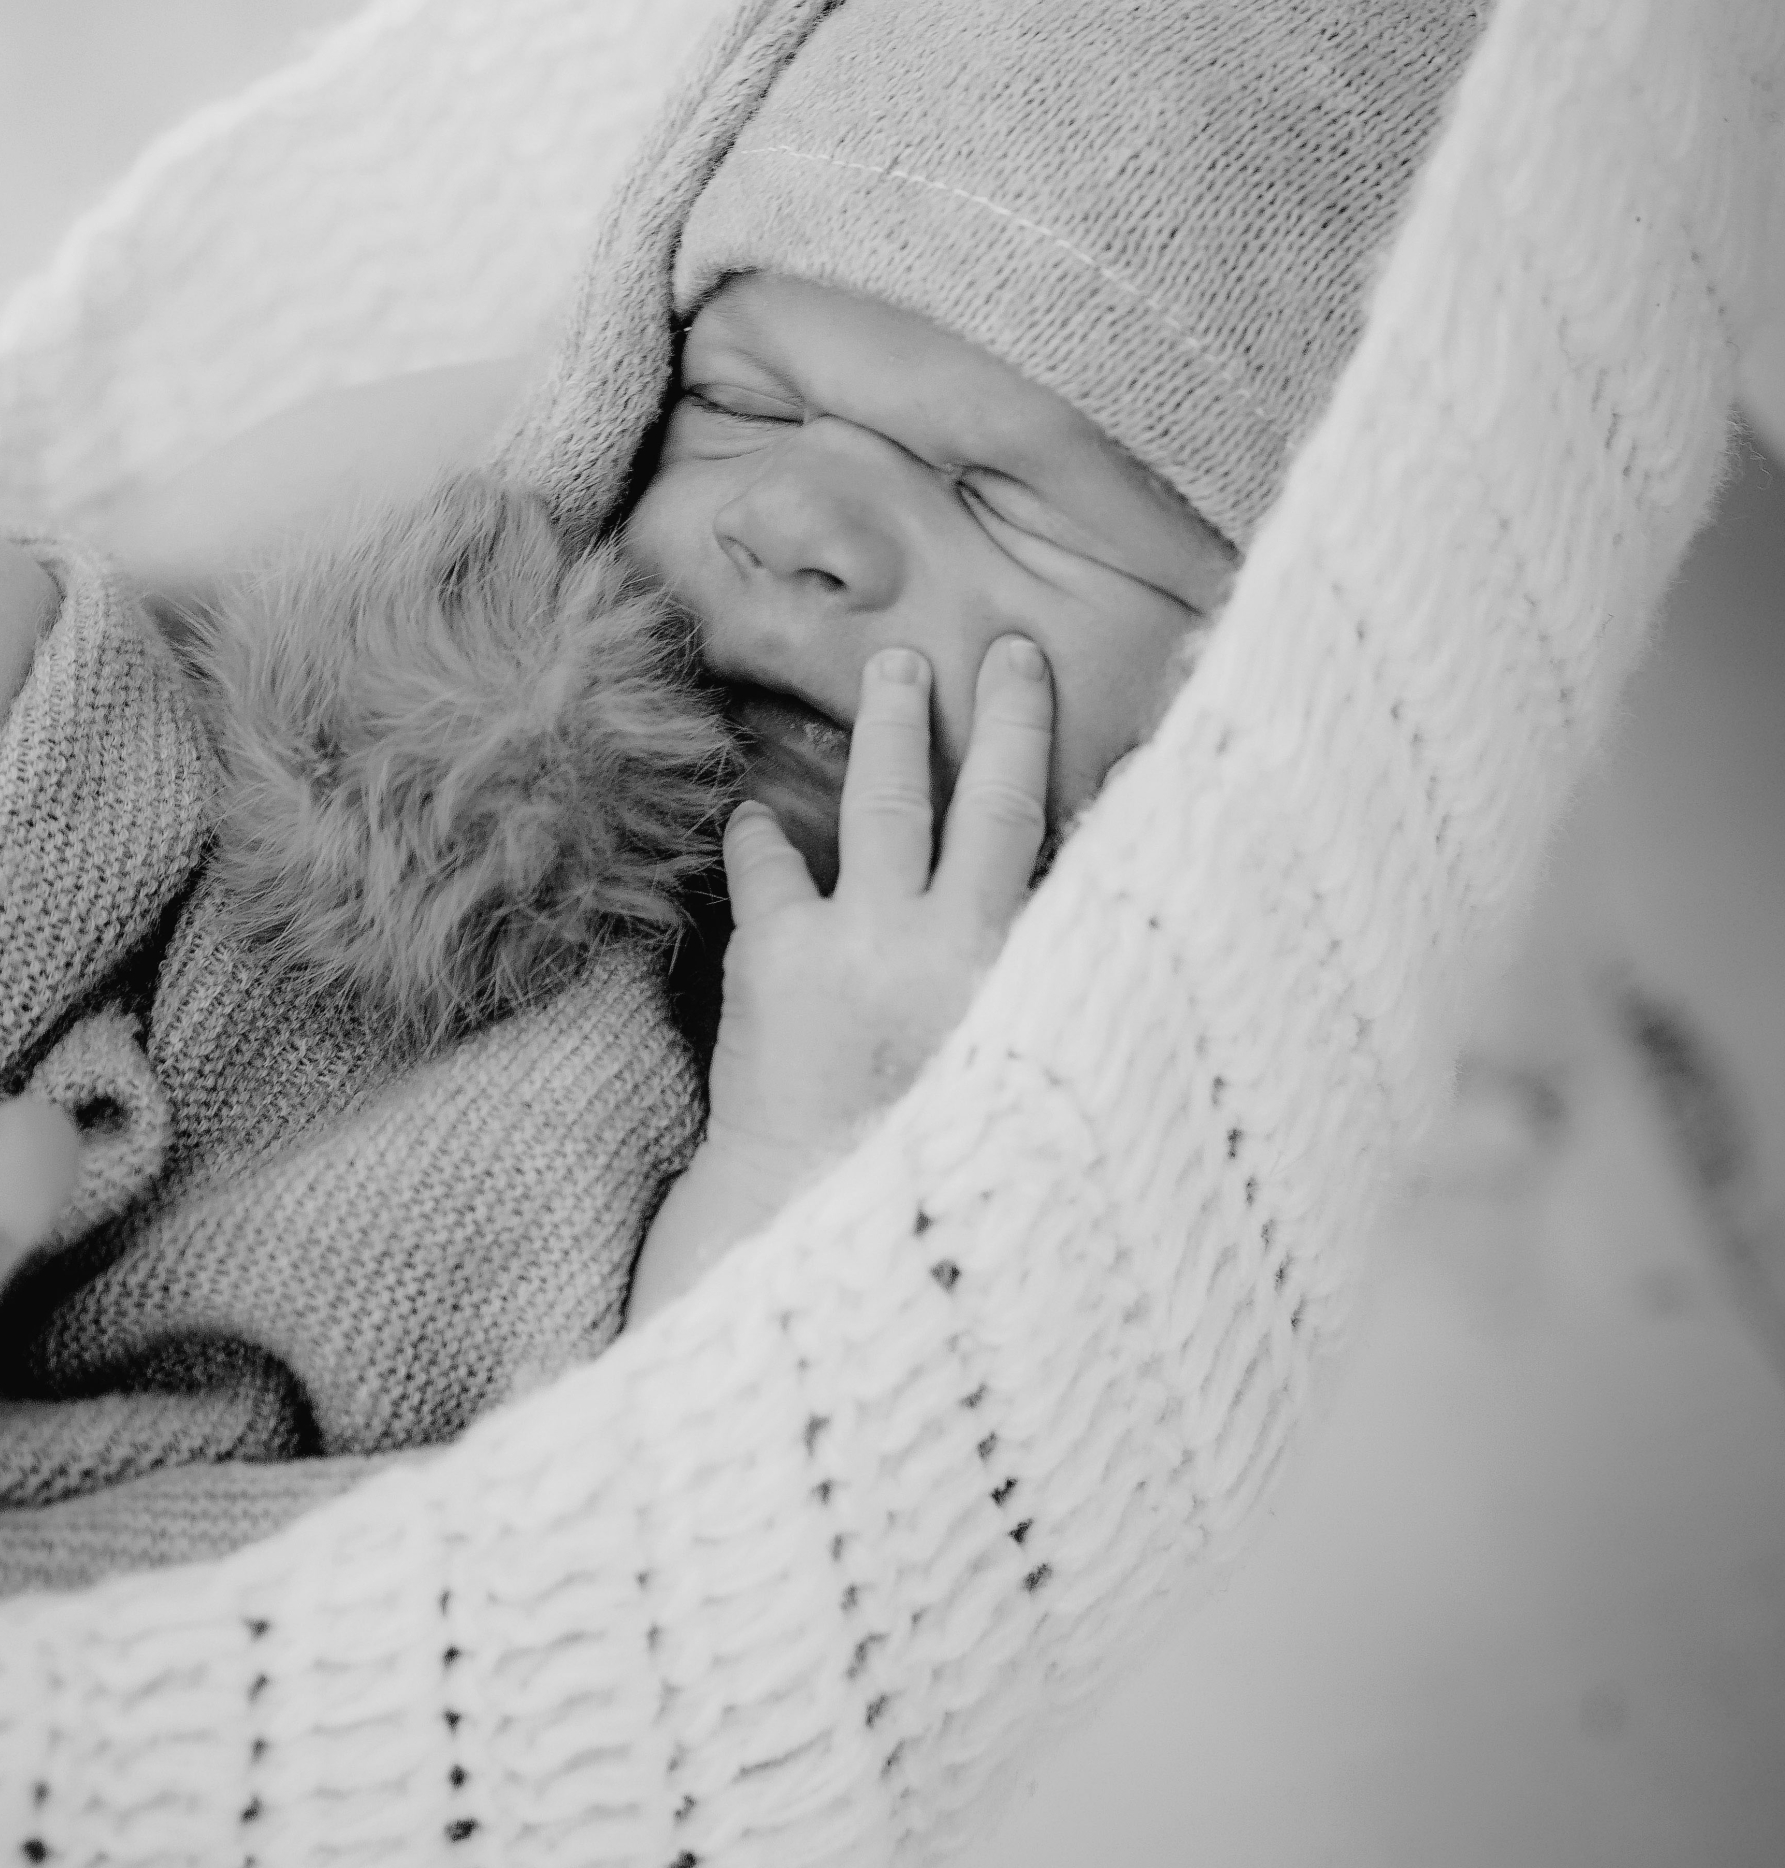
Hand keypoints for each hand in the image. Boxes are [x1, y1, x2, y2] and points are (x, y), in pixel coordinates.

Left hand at [627, 637, 1053, 1317]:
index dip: (1082, 779)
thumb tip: (1070, 927)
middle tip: (1001, 647)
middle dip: (997, 718)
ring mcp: (853, 941)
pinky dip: (763, 835)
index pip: (1060, 853)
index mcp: (1008, 977)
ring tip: (894, 673)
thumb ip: (1035, 995)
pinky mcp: (773, 956)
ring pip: (875, 805)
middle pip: (980, 801)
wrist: (805, 1219)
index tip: (1114, 722)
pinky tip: (753, 814)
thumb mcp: (1009, 1080)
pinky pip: (768, 864)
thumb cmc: (918, 1165)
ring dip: (887, 731)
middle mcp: (939, 946)